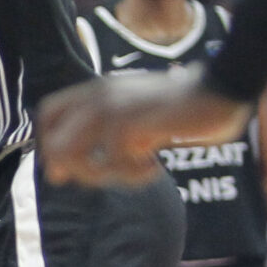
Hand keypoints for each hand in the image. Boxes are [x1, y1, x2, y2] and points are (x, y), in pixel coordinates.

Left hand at [38, 71, 248, 185]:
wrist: (219, 90)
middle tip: (108, 177)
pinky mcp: (131, 123)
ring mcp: (112, 108)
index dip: (49, 144)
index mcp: (95, 90)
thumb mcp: (134, 115)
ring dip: (106, 176)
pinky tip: (154, 167)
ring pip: (76, 157)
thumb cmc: (178, 109)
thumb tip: (61, 170)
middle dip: (78, 171)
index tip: (67, 168)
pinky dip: (134, 175)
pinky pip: (114, 163)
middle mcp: (97, 96)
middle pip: (55, 143)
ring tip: (138, 171)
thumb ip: (102, 132)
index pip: (47, 114)